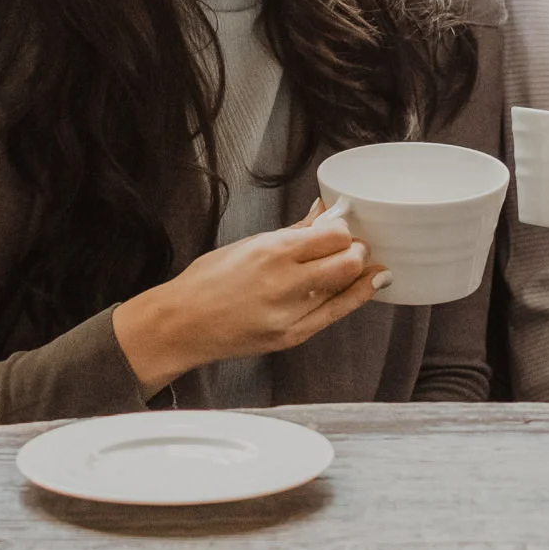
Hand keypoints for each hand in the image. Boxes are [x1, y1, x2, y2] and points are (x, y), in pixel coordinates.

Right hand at [113, 199, 386, 394]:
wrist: (182, 325)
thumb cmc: (208, 281)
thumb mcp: (249, 243)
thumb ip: (294, 230)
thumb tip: (323, 211)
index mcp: (272, 251)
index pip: (333, 236)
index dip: (345, 230)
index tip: (343, 229)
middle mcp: (284, 282)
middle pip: (347, 262)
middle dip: (358, 251)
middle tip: (357, 247)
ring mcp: (290, 314)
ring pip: (346, 290)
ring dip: (360, 274)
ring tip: (366, 266)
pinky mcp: (291, 338)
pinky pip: (334, 316)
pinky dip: (353, 298)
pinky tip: (363, 286)